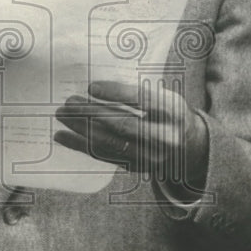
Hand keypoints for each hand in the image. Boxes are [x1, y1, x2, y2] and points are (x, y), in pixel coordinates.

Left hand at [54, 80, 208, 200]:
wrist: (190, 147)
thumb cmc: (168, 112)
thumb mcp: (164, 96)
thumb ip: (140, 92)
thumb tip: (97, 82)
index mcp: (173, 111)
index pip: (142, 100)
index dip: (116, 93)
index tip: (91, 87)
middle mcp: (165, 136)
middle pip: (123, 124)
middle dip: (92, 113)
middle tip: (70, 102)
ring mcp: (151, 156)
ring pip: (110, 143)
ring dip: (81, 129)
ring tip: (61, 115)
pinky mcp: (136, 167)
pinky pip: (104, 156)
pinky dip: (80, 146)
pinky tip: (62, 136)